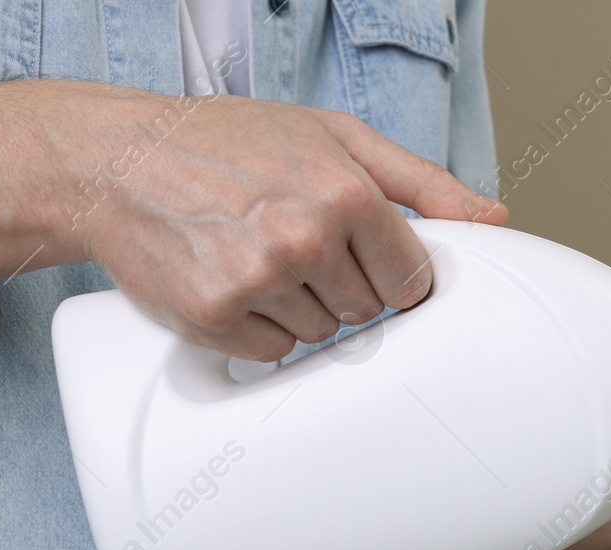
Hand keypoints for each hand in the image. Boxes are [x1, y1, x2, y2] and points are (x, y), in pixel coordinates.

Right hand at [47, 86, 506, 359]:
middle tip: (296, 243)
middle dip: (342, 284)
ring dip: (298, 306)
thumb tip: (492, 221)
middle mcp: (306, 239)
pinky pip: (272, 352)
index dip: (391, 271)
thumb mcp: (335, 137)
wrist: (118, 160)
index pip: (413, 279)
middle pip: (368, 310)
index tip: (365, 256)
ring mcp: (259, 281)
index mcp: (347, 192)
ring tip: (258, 254)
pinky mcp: (216, 317)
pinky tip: (233, 281)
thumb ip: (421, 183)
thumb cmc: (227, 140)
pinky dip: (258, 328)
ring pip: (321, 335)